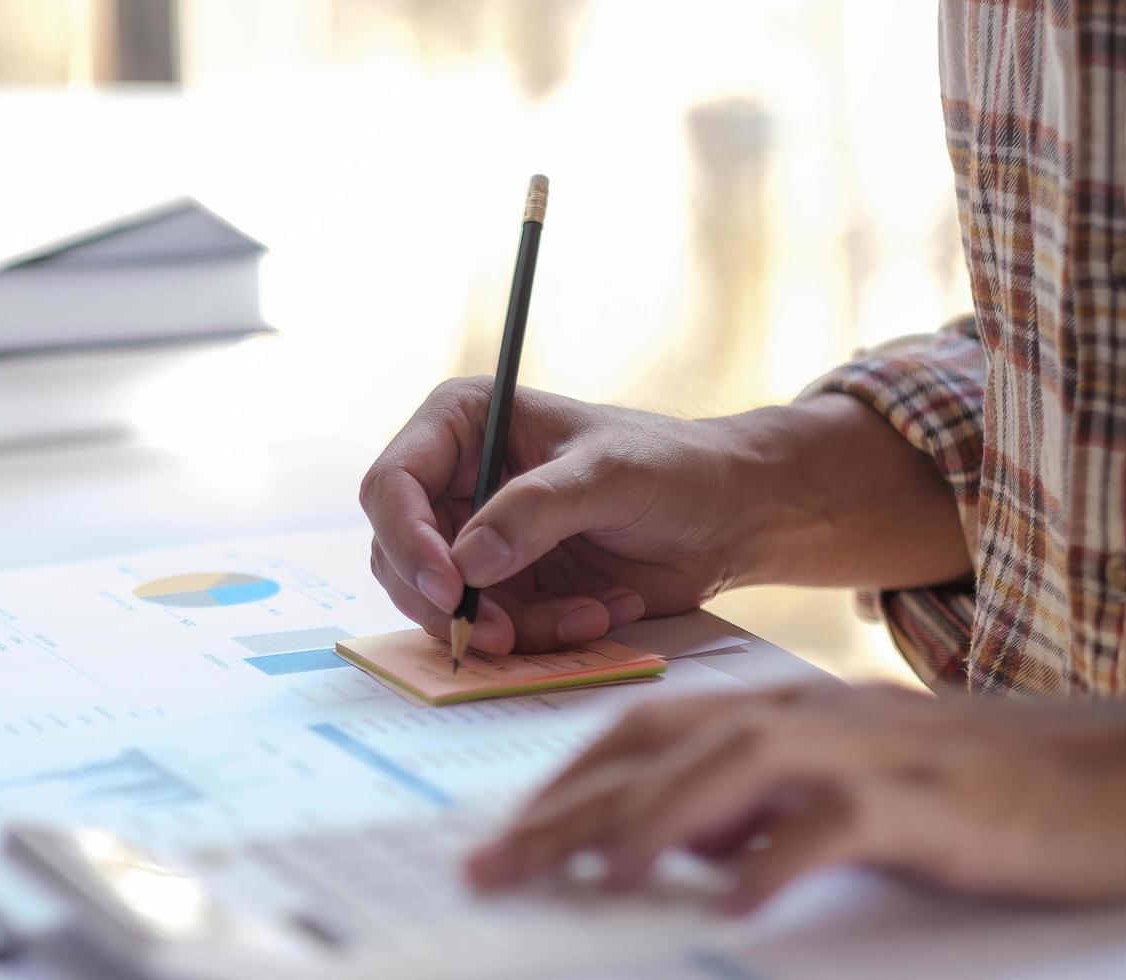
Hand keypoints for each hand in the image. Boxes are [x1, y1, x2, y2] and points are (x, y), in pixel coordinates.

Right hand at [360, 379, 760, 654]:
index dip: (405, 539)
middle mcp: (454, 482)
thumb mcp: (608, 474)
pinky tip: (598, 614)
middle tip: (499, 635)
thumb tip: (466, 563)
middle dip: (450, 602)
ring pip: (442, 604)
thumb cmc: (673, 466)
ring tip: (585, 615)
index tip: (451, 587)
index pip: (393, 484)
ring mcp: (476, 539)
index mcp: (462, 424)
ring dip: (509, 625)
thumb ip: (536, 511)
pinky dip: (540, 636)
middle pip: (400, 555)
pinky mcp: (505, 587)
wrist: (732, 515)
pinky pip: (490, 629)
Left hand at [466, 684, 1125, 912]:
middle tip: (495, 868)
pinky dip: (779, 860)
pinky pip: (836, 826)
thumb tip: (673, 848)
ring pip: (732, 769)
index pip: (639, 733)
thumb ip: (754, 807)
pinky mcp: (924, 802)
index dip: (564, 782)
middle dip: (568, 810)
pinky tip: (735, 905)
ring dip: (655, 821)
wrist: (1102, 775)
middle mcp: (803, 717)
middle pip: (658, 751)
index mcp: (775, 710)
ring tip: (599, 879)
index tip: (501, 836)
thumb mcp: (837, 788)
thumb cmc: (964, 788)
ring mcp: (863, 753)